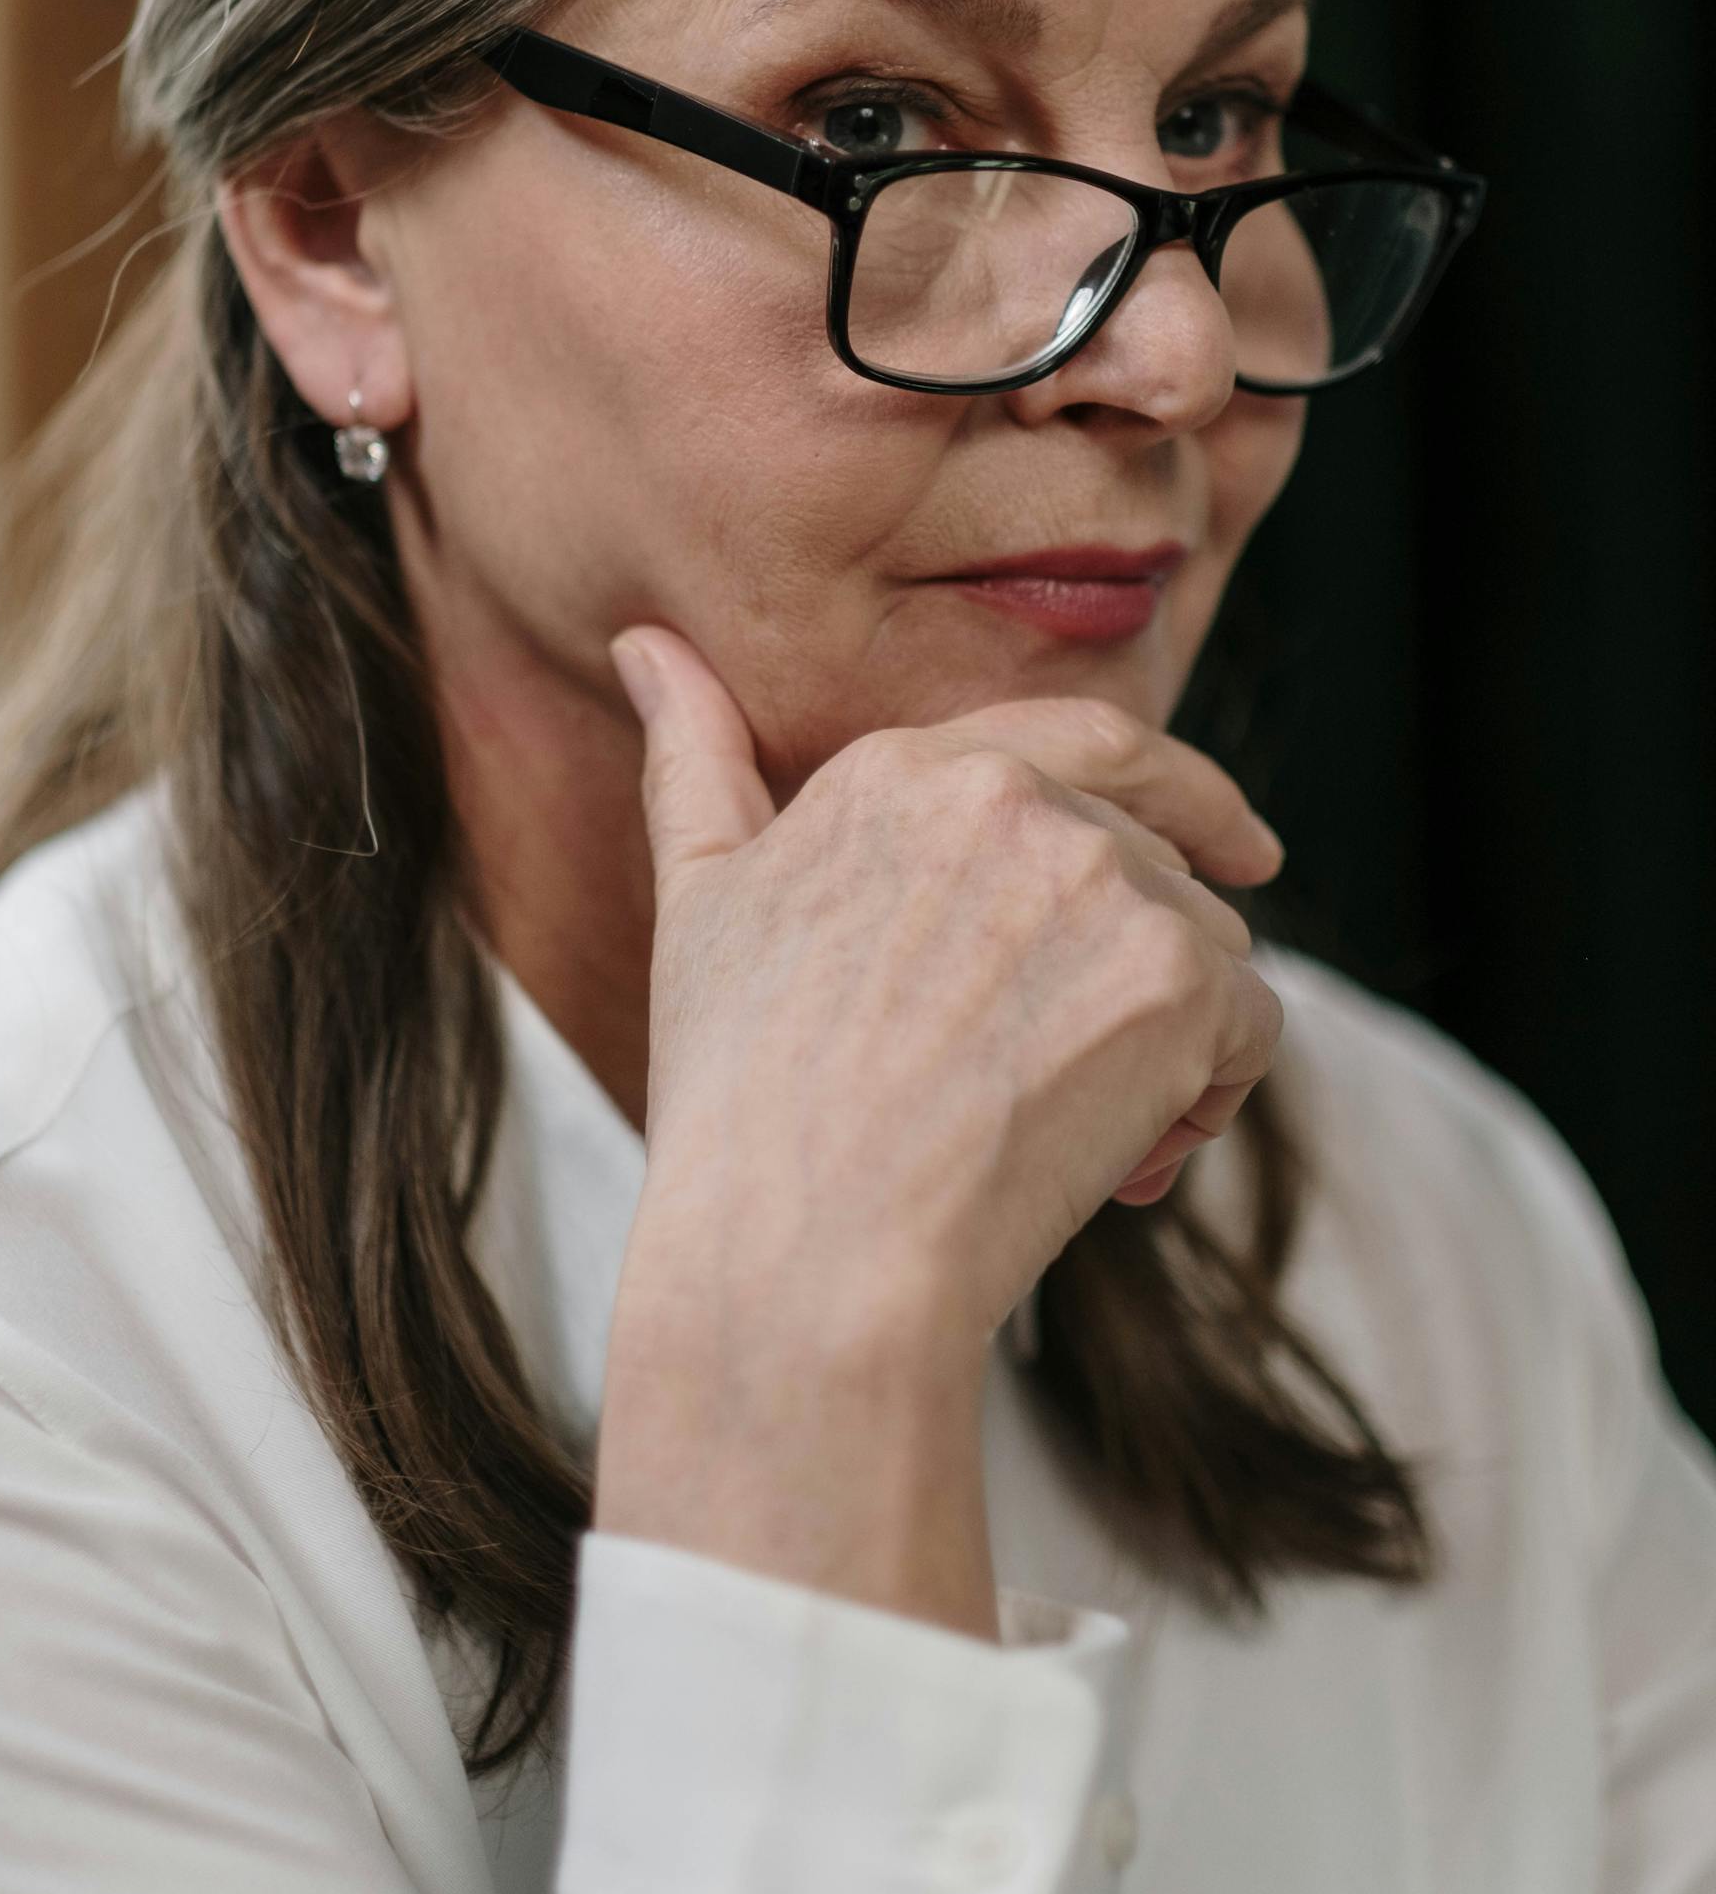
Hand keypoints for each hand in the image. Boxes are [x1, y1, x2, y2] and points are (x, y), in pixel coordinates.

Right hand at [606, 624, 1284, 1354]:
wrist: (811, 1249)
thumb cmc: (742, 1094)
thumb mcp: (698, 898)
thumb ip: (694, 756)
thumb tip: (644, 644)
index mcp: (910, 765)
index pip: (1094, 738)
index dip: (1181, 788)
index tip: (1240, 841)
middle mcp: (1015, 795)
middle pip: (1161, 858)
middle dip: (1146, 962)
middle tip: (1085, 1076)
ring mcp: (1101, 879)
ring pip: (1208, 946)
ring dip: (1169, 1041)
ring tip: (1068, 1136)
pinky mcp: (1175, 976)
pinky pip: (1249, 1028)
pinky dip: (1209, 1098)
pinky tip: (1119, 1162)